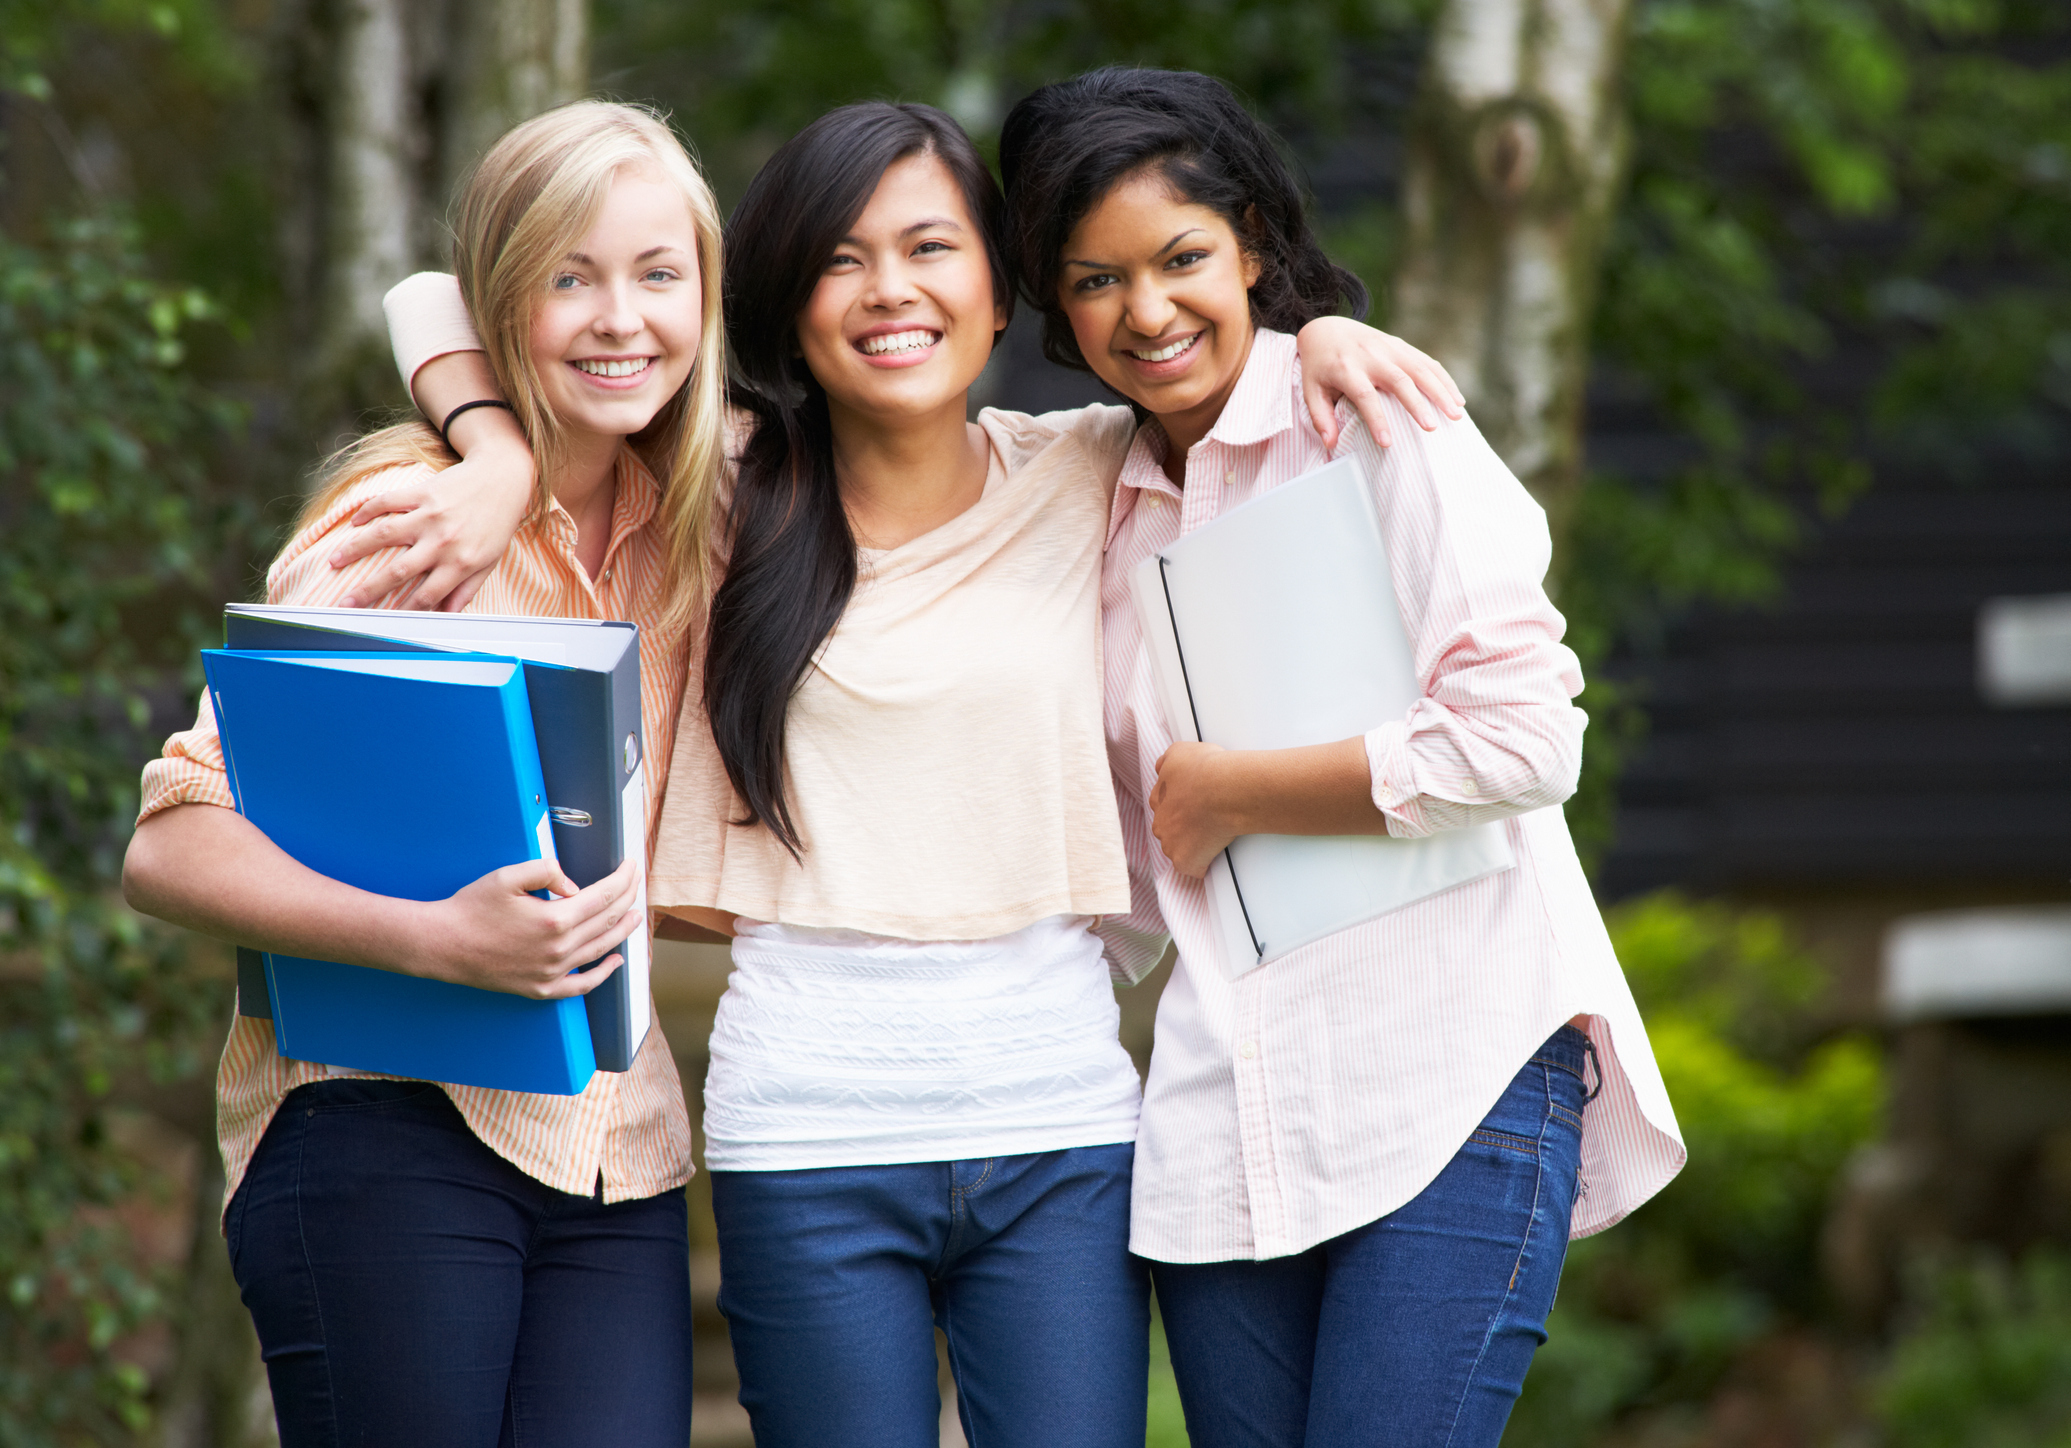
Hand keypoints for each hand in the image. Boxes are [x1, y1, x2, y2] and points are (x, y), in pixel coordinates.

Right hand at [329, 436, 534, 610]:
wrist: (504, 477)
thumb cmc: (496, 524)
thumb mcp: (488, 561)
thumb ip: (466, 589)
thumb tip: (446, 615)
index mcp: (461, 562)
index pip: (427, 596)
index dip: (403, 612)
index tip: (381, 622)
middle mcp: (443, 541)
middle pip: (398, 572)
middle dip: (368, 591)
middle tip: (344, 604)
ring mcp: (430, 515)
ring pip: (384, 535)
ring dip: (356, 549)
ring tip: (334, 562)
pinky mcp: (422, 492)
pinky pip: (388, 502)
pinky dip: (368, 511)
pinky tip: (353, 524)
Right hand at [412, 856, 642, 998]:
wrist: (442, 945)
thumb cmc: (471, 909)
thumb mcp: (508, 877)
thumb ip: (547, 872)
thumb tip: (576, 887)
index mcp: (555, 920)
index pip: (604, 896)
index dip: (623, 879)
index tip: (631, 866)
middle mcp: (559, 950)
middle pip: (608, 920)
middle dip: (628, 898)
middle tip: (636, 882)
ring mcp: (552, 973)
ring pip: (602, 950)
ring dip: (623, 930)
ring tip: (635, 916)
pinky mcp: (541, 988)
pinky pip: (582, 985)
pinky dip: (603, 974)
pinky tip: (615, 962)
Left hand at [1149, 741, 1240, 877]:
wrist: (1222, 789)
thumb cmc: (1207, 768)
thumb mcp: (1180, 752)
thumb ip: (1167, 761)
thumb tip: (1160, 768)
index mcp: (1159, 798)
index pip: (1164, 807)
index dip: (1182, 807)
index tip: (1197, 806)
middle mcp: (1160, 823)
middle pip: (1170, 831)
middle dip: (1185, 828)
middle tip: (1208, 821)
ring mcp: (1171, 844)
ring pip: (1180, 850)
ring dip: (1194, 846)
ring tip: (1216, 837)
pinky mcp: (1185, 861)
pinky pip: (1194, 868)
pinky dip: (1203, 865)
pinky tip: (1217, 854)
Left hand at [1295, 316, 1465, 451]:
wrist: (1327, 329)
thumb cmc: (1319, 367)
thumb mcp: (1310, 390)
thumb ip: (1320, 417)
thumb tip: (1331, 444)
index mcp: (1346, 369)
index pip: (1364, 396)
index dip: (1376, 419)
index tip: (1387, 443)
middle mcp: (1371, 356)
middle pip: (1398, 380)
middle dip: (1417, 405)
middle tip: (1432, 428)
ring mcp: (1389, 348)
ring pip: (1420, 368)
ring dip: (1441, 391)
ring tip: (1456, 415)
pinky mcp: (1401, 345)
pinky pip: (1427, 361)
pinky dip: (1444, 379)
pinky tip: (1458, 399)